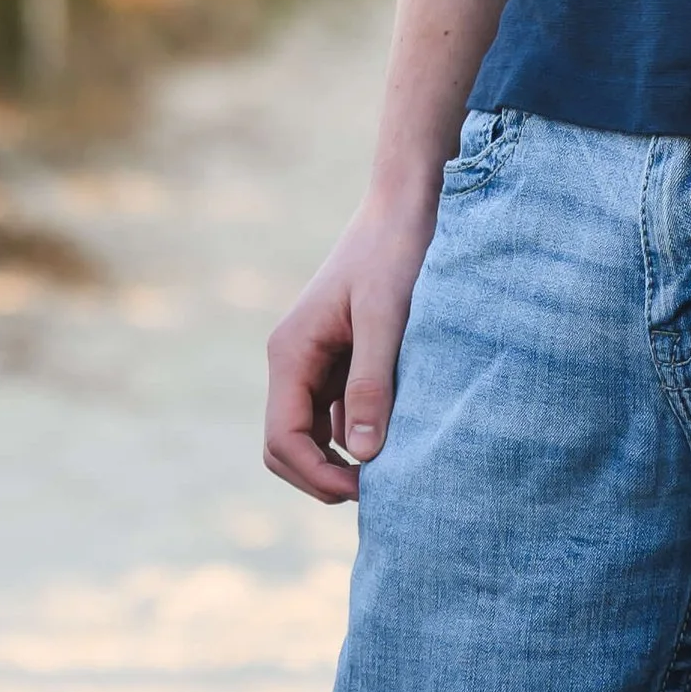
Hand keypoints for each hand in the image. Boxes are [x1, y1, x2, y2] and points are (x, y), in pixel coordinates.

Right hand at [263, 187, 438, 502]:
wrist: (408, 203)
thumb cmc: (396, 252)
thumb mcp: (388, 317)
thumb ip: (371, 383)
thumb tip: (360, 454)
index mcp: (291, 352)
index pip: (282, 441)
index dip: (317, 475)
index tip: (367, 488)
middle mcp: (294, 360)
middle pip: (287, 446)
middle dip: (323, 476)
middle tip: (380, 488)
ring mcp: (316, 361)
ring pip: (312, 434)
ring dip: (342, 458)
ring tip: (393, 466)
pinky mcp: (341, 359)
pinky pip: (337, 413)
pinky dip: (358, 433)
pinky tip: (398, 433)